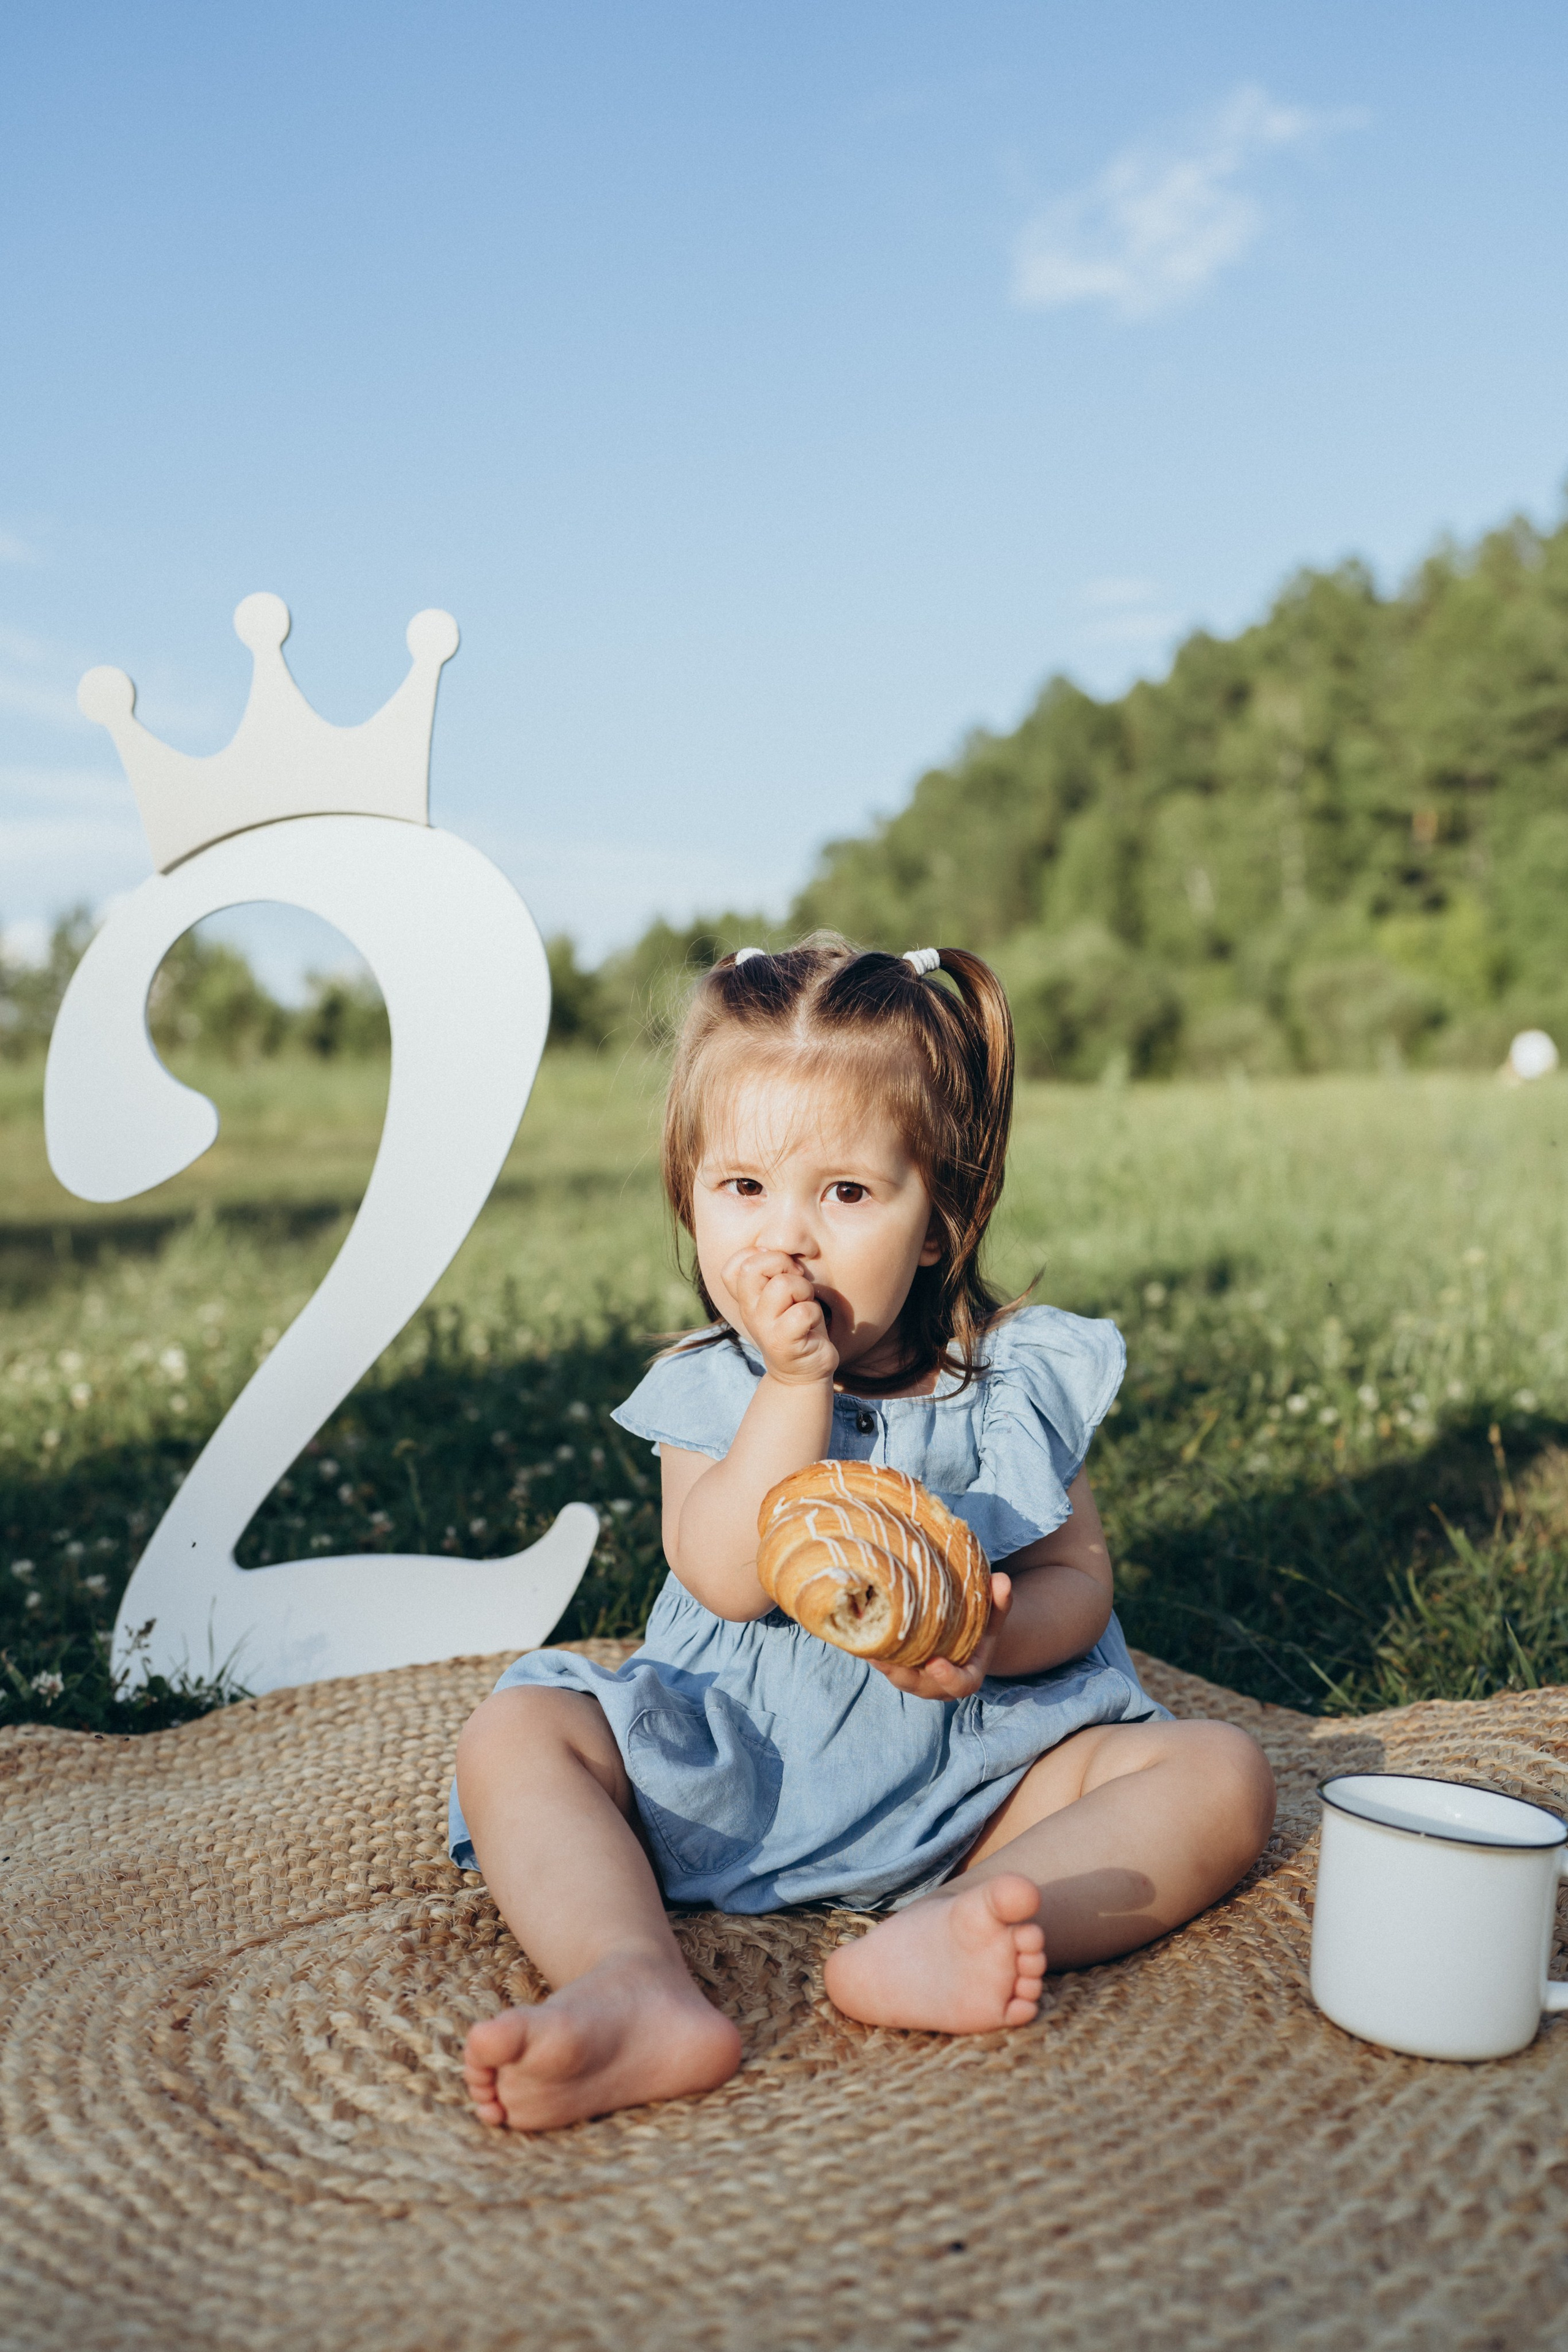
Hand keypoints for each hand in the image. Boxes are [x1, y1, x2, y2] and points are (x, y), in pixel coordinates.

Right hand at [724, 1247, 838, 1388]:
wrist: (803, 1371)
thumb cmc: (797, 1325)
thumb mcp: (782, 1295)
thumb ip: (773, 1272)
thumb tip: (771, 1248)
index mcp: (747, 1297)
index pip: (733, 1265)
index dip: (760, 1256)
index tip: (781, 1268)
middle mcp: (749, 1311)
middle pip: (752, 1268)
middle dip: (783, 1264)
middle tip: (797, 1280)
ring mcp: (764, 1328)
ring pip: (783, 1285)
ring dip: (804, 1290)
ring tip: (806, 1306)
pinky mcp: (783, 1343)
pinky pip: (803, 1312)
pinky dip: (815, 1315)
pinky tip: (811, 1327)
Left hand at [870, 1573, 1012, 1701]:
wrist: (962, 1643)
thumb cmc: (980, 1629)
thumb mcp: (992, 1618)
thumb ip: (999, 1603)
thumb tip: (1001, 1579)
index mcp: (967, 1676)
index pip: (960, 1685)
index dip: (948, 1677)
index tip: (935, 1661)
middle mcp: (939, 1685)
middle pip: (919, 1685)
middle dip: (901, 1672)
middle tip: (884, 1657)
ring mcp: (917, 1680)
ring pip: (897, 1677)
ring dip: (881, 1663)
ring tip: (866, 1644)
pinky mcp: (899, 1671)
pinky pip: (886, 1666)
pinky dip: (874, 1653)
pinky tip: (859, 1635)